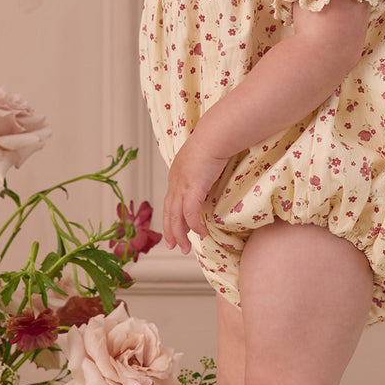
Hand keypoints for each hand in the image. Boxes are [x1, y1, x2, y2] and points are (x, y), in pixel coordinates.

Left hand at [162, 133, 229, 254]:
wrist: (215, 136)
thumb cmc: (215, 142)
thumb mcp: (205, 159)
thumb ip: (204, 171)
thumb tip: (211, 177)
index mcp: (176, 174)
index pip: (170, 201)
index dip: (172, 217)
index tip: (176, 229)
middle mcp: (175, 181)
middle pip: (169, 212)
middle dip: (171, 231)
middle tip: (173, 246)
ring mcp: (182, 186)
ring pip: (176, 217)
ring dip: (180, 235)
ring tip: (185, 248)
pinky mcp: (192, 189)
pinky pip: (190, 214)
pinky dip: (194, 226)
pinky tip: (201, 234)